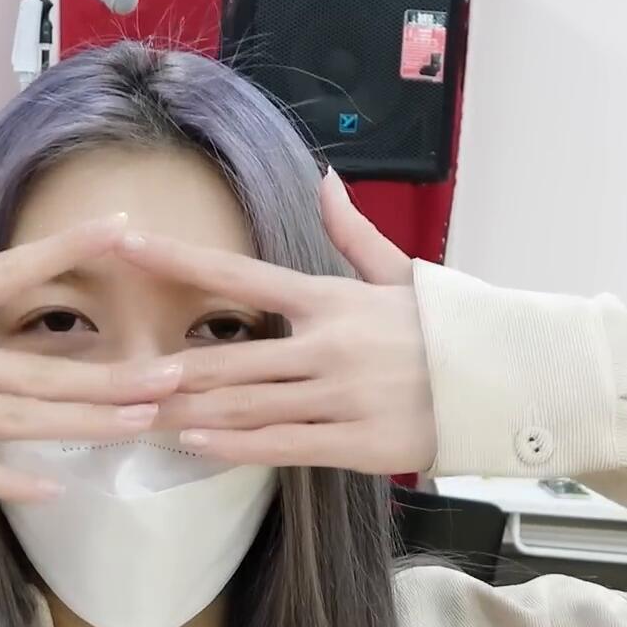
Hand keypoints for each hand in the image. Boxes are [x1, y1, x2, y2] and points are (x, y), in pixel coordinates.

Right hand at [0, 215, 180, 499]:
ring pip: (9, 417)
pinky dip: (7, 479)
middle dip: (110, 373)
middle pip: (31, 364)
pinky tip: (52, 488)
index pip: (7, 272)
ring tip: (140, 424)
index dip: (70, 251)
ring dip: (82, 423)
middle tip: (175, 375)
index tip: (127, 227)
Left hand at [120, 174, 437, 472]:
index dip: (179, 259)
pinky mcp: (356, 441)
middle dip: (169, 368)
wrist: (510, 381)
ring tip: (137, 415)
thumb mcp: (402, 273)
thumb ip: (352, 233)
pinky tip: (193, 444)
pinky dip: (233, 446)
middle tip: (115, 373)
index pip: (241, 274)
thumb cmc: (450, 327)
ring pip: (247, 406)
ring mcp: (341, 395)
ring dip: (188, 412)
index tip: (127, 243)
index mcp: (332, 298)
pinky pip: (281, 445)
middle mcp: (330, 344)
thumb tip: (326, 180)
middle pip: (230, 357)